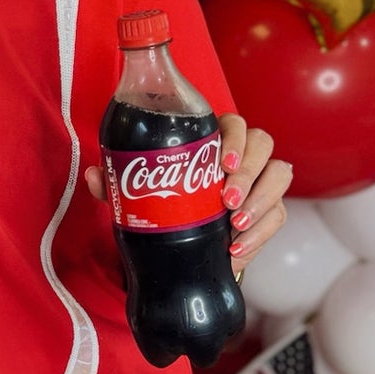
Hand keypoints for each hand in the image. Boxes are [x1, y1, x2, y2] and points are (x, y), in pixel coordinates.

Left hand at [82, 113, 291, 271]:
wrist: (182, 242)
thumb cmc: (165, 200)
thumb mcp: (138, 191)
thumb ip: (117, 182)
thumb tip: (94, 175)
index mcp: (215, 138)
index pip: (236, 125)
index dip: (235, 141)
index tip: (221, 165)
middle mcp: (244, 155)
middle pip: (264, 146)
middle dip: (249, 173)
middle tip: (226, 201)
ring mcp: (261, 182)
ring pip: (280, 176)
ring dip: (262, 201)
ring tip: (234, 225)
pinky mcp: (269, 212)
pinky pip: (277, 216)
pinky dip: (260, 234)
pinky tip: (236, 249)